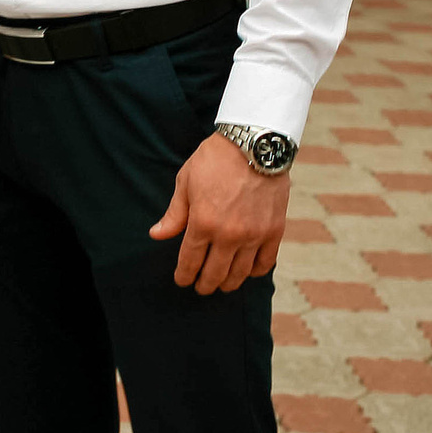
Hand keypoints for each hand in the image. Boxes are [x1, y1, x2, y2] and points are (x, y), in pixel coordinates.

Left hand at [149, 132, 290, 293]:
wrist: (254, 144)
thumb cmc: (215, 160)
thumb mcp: (186, 182)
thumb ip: (174, 214)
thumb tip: (156, 235)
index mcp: (203, 222)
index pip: (190, 261)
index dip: (184, 275)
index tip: (182, 280)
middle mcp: (229, 235)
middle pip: (214, 273)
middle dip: (204, 284)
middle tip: (201, 288)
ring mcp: (254, 235)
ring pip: (239, 274)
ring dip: (228, 283)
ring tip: (222, 285)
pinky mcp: (274, 231)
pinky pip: (265, 263)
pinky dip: (255, 272)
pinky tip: (247, 271)